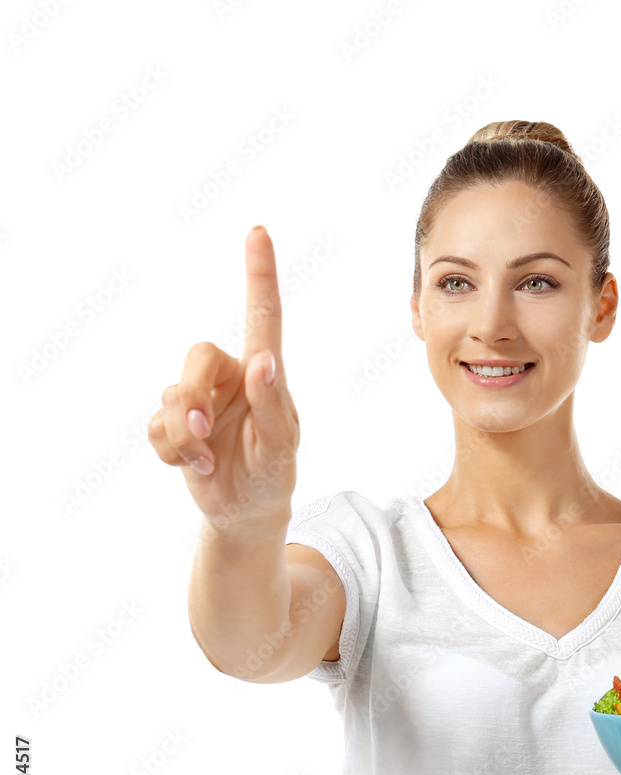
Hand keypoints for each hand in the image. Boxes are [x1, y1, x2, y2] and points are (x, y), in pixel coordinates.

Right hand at [148, 226, 299, 529]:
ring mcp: (201, 399)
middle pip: (197, 356)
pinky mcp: (176, 423)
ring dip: (183, 433)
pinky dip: (171, 450)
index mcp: (264, 374)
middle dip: (194, 395)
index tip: (259, 232)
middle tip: (205, 430)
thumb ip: (273, 405)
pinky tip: (194, 465)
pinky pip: (155, 425)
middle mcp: (230, 377)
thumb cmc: (273, 474)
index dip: (260, 275)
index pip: (263, 318)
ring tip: (206, 458)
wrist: (244, 511)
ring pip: (171, 394)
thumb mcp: (281, 447)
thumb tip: (264, 362)